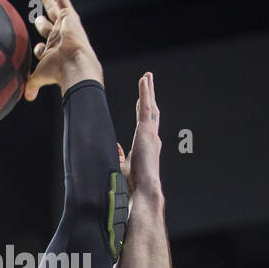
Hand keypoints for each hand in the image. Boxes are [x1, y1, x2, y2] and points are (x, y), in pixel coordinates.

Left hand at [23, 0, 103, 101]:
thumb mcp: (40, 77)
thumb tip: (25, 97)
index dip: (38, 50)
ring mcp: (65, 26)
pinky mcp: (68, 15)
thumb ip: (31, 85)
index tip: (36, 50)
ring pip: (55, 9)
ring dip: (49, 0)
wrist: (75, 65)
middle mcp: (60, 38)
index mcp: (54, 54)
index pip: (43, 49)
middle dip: (44, 20)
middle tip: (40, 13)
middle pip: (49, 26)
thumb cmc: (59, 73)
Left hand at [117, 72, 162, 197]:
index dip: (144, 110)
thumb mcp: (123, 166)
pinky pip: (146, 107)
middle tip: (148, 82)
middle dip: (149, 96)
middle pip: (151, 111)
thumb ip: (120, 155)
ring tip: (147, 77)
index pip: (145, 123)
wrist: (144, 190)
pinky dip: (145, 92)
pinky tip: (144, 81)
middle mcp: (152, 137)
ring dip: (148, 90)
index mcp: (147, 145)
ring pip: (150, 106)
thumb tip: (116, 147)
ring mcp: (151, 133)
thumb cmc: (133, 183)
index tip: (141, 101)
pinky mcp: (146, 131)